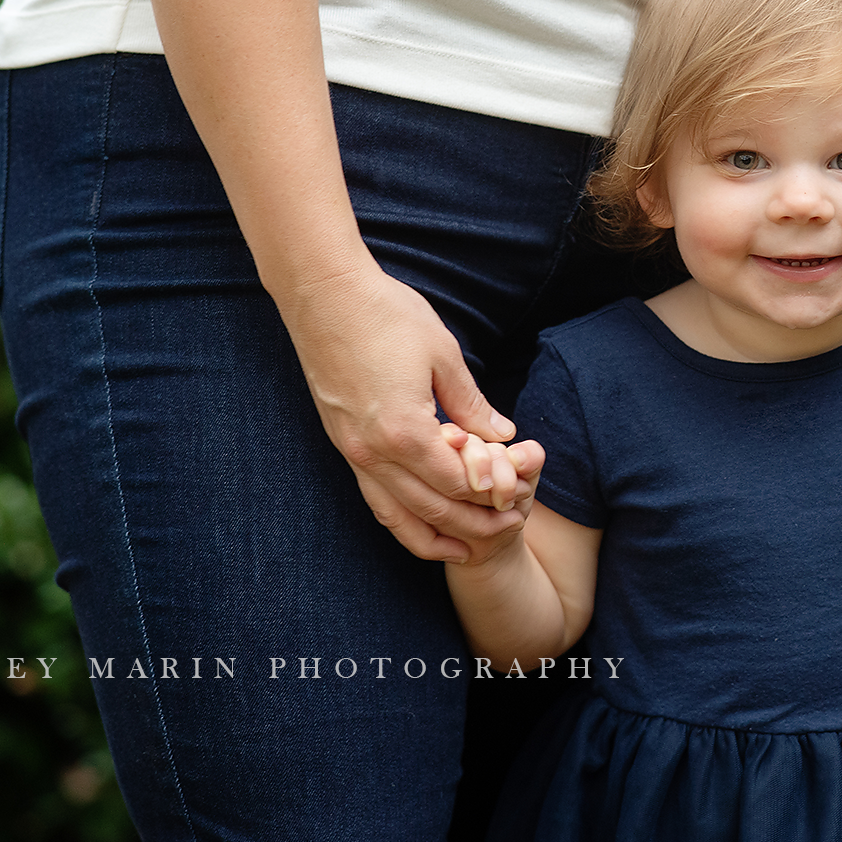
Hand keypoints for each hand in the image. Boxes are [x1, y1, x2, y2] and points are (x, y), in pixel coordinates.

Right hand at [279, 262, 532, 562]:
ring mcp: (352, 451)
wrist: (323, 294)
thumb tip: (502, 436)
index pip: (456, 482)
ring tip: (467, 547)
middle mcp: (373, 452)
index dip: (490, 494)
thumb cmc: (386, 314)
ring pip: (395, 515)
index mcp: (404, 430)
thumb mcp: (442, 355)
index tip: (519, 496)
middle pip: (430, 509)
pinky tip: (421, 521)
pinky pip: (373, 496)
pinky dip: (400, 518)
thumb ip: (471, 403)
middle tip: (509, 527)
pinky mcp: (342, 443)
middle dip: (472, 525)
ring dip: (434, 535)